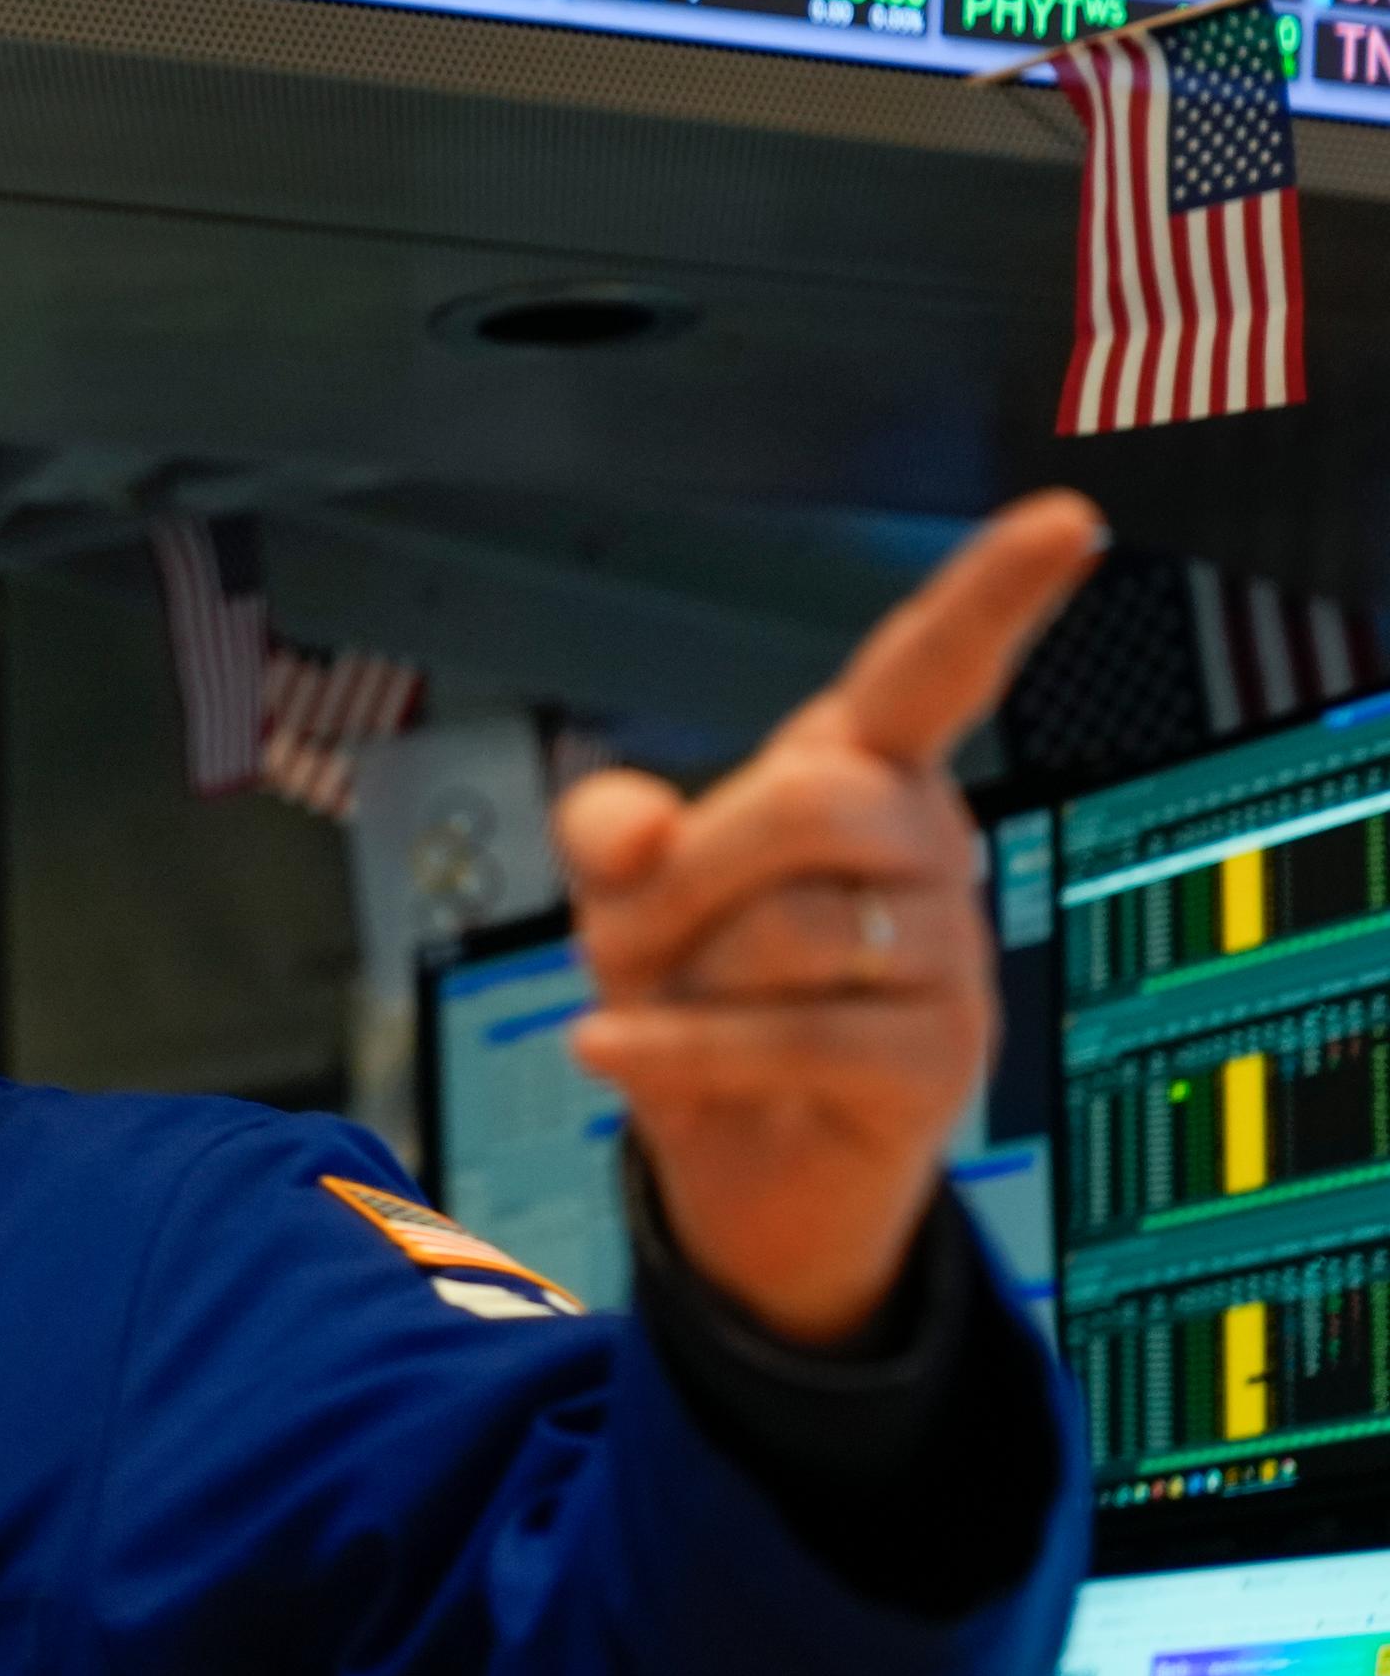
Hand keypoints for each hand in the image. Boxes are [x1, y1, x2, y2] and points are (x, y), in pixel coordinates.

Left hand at [557, 491, 1105, 1347]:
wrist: (741, 1156)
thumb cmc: (701, 986)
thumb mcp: (626, 887)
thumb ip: (607, 829)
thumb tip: (636, 837)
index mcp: (866, 772)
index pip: (934, 668)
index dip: (994, 593)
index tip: (1068, 520)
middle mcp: (929, 843)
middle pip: (810, 803)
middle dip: (691, 872)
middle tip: (639, 930)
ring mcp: (952, 952)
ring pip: (793, 931)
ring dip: (683, 974)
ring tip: (682, 1004)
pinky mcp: (942, 1058)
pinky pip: (788, 1034)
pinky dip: (673, 1048)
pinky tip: (610, 1050)